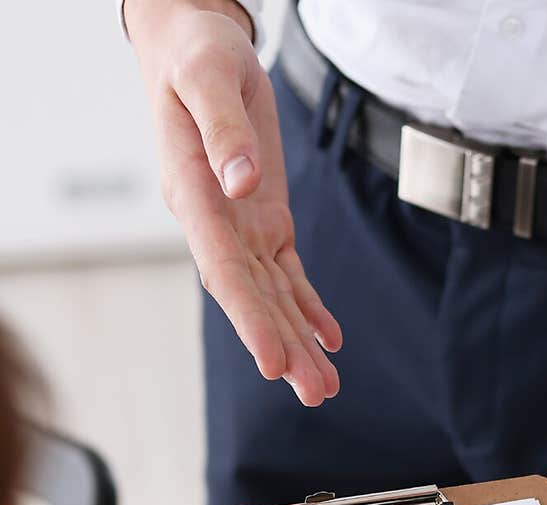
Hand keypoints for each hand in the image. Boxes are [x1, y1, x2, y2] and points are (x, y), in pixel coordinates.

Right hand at [125, 0, 341, 404]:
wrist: (196, 46)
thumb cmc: (195, 55)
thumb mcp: (207, 76)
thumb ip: (223, 129)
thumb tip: (241, 181)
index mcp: (193, 194)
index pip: (223, 270)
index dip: (249, 319)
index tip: (272, 360)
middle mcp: (215, 222)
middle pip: (252, 298)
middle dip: (283, 347)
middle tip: (313, 392)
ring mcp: (239, 226)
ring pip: (273, 296)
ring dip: (299, 342)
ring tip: (324, 386)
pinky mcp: (264, 219)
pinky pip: (288, 274)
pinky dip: (309, 309)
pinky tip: (328, 341)